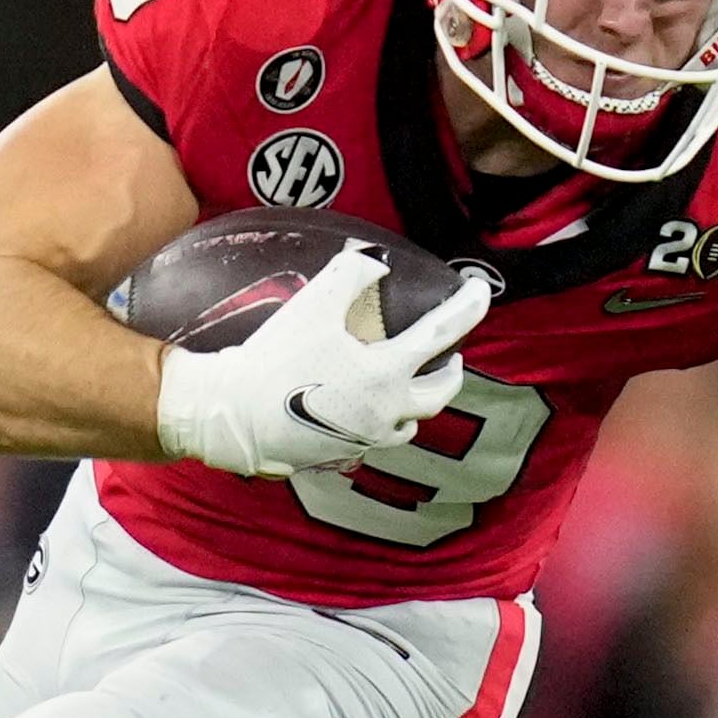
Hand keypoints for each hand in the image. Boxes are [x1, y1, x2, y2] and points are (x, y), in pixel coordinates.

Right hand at [152, 248, 490, 478]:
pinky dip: (389, 421)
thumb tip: (377, 264)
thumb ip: (351, 274)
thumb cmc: (275, 358)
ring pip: (413, 422)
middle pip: (441, 392)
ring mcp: (369, 436)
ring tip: (413, 384)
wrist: (236, 415)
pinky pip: (382, 438)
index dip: (469, 307)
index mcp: (387, 372)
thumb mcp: (313, 304)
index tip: (482, 290)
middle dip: (452, 371)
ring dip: (420, 400)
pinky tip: (374, 410)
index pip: (443, 332)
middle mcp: (388, 410)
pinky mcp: (346, 453)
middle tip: (453, 356)